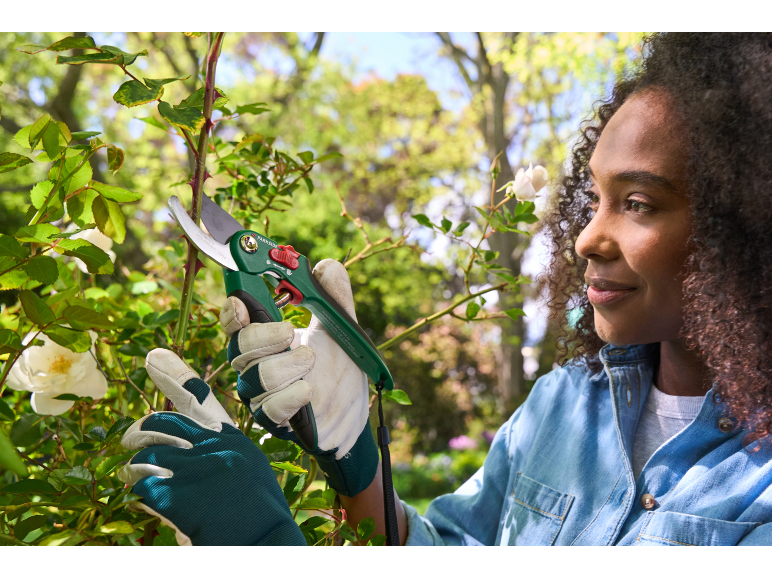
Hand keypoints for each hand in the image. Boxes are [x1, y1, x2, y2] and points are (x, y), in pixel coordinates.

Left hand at [118, 349, 304, 545]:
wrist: (262, 541)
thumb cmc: (256, 513)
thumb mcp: (246, 470)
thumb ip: (217, 454)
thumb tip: (178, 449)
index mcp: (231, 439)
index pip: (199, 399)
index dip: (174, 376)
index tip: (153, 356)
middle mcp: (213, 447)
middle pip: (161, 425)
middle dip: (138, 433)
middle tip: (129, 444)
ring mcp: (196, 469)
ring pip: (145, 454)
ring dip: (133, 468)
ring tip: (132, 478)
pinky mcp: (179, 494)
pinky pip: (143, 484)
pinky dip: (139, 491)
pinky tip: (145, 499)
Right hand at [220, 258, 378, 496]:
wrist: (353, 414)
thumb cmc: (340, 369)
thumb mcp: (340, 328)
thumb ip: (333, 296)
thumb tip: (327, 266)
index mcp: (265, 340)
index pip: (235, 323)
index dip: (232, 312)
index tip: (241, 302)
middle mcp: (255, 367)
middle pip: (238, 348)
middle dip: (263, 337)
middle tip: (290, 332)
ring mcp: (261, 395)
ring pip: (256, 377)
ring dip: (287, 366)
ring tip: (311, 362)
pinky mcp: (275, 421)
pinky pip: (269, 408)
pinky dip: (290, 395)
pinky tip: (309, 389)